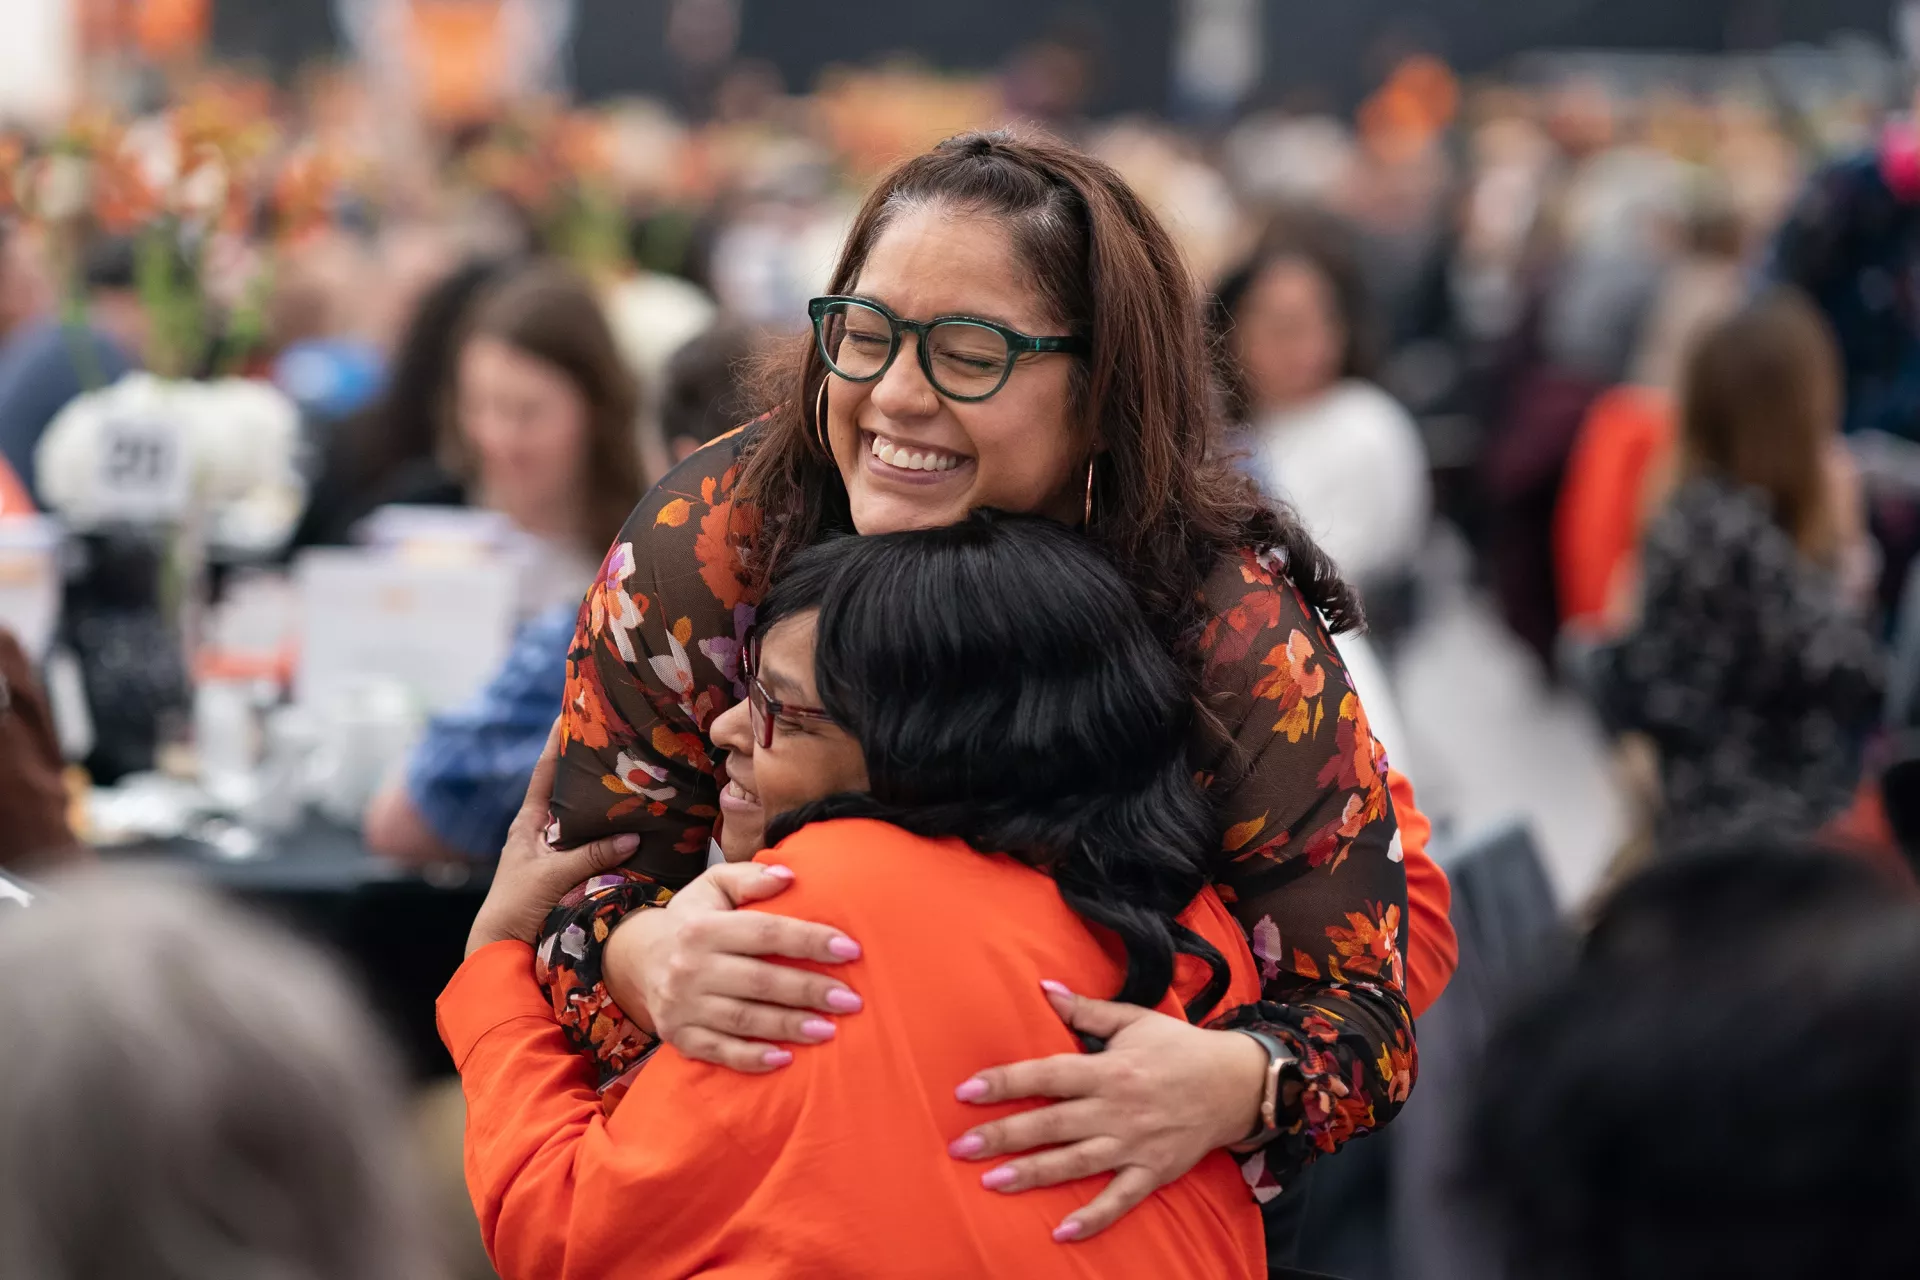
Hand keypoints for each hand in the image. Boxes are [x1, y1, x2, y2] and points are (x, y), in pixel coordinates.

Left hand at [466, 720, 639, 956]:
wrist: (501, 951)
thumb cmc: (515, 907)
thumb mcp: (553, 876)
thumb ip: (591, 856)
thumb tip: (634, 836)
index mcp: (528, 823)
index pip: (544, 773)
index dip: (557, 743)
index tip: (571, 713)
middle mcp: (540, 833)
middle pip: (568, 793)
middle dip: (590, 771)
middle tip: (618, 745)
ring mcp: (552, 855)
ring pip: (582, 821)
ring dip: (604, 805)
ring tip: (633, 782)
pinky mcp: (565, 876)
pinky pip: (591, 847)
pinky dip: (608, 836)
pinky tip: (633, 831)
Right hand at [605, 861, 865, 1073]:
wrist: (638, 959)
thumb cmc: (694, 920)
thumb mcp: (713, 886)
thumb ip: (749, 877)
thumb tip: (788, 874)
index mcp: (702, 927)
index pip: (765, 932)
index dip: (809, 940)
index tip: (851, 949)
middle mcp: (689, 967)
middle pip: (760, 981)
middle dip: (809, 990)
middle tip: (851, 1000)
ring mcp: (683, 1006)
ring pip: (745, 1020)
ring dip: (790, 1027)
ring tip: (830, 1030)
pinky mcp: (680, 1037)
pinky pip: (720, 1052)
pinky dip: (753, 1058)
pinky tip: (786, 1059)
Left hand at [948, 983, 1267, 1242]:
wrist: (1239, 1083)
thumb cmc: (1181, 1048)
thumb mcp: (1135, 1020)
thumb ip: (1085, 1010)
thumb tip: (1044, 988)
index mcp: (1110, 1069)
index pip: (1048, 1074)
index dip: (1007, 1081)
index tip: (967, 1091)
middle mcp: (1118, 1108)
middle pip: (1053, 1123)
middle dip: (1005, 1135)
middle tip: (961, 1146)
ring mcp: (1135, 1144)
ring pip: (1076, 1162)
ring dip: (1034, 1174)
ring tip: (992, 1183)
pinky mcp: (1153, 1172)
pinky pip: (1120, 1199)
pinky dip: (1093, 1218)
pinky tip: (1061, 1232)